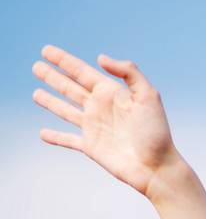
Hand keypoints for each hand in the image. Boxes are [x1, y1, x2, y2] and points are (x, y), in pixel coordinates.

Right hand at [32, 44, 178, 197]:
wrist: (157, 168)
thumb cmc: (156, 133)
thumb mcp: (148, 96)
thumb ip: (128, 72)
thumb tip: (100, 59)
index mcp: (111, 93)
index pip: (81, 71)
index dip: (63, 60)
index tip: (46, 51)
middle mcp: (100, 108)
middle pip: (70, 88)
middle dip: (53, 77)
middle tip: (36, 66)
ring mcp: (94, 128)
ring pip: (66, 110)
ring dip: (50, 102)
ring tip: (35, 93)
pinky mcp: (91, 147)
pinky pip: (68, 140)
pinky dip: (55, 137)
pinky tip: (43, 134)